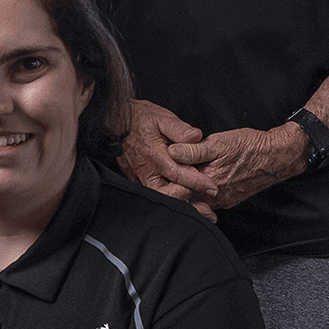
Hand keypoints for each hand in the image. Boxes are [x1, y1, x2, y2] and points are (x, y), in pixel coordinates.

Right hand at [119, 99, 219, 219]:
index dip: (196, 182)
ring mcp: (140, 178)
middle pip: (168, 193)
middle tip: (209, 209)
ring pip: (161, 198)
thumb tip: (197, 137)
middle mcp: (146, 170)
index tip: (213, 188)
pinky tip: (186, 204)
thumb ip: (179, 129)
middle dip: (190, 202)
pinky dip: (172, 201)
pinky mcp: (138, 181)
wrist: (115, 121)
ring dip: (182, 205)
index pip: (177, 173)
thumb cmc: (140, 118)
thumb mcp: (162, 117)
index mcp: (154, 154)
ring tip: (202, 211)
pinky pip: (156, 195)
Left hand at [169, 124, 306, 209]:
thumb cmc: (250, 147)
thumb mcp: (219, 143)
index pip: (178, 188)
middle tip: (167, 174)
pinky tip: (199, 181)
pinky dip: (201, 193)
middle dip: (175, 186)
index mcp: (209, 182)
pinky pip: (210, 201)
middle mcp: (215, 196)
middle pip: (186, 197)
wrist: (278, 157)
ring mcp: (224, 200)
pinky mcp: (231, 200)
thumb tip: (172, 152)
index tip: (160, 168)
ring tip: (182, 177)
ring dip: (189, 190)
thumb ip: (193, 150)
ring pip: (198, 200)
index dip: (167, 178)